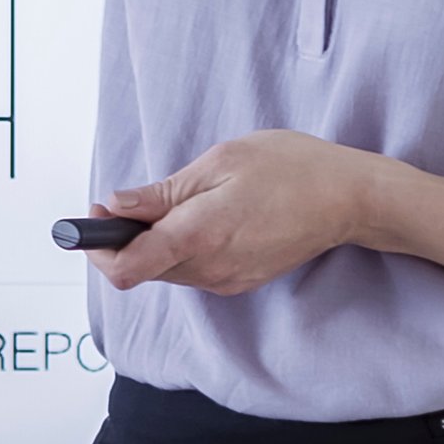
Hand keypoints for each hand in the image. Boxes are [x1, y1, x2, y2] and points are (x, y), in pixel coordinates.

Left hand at [86, 129, 392, 295]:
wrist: (350, 199)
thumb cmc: (290, 168)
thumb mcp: (221, 162)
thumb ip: (164, 192)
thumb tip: (116, 206)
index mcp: (199, 234)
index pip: (126, 268)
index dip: (97, 246)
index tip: (92, 217)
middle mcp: (210, 268)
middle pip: (141, 270)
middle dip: (122, 240)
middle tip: (128, 201)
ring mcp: (227, 280)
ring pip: (166, 271)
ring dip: (152, 244)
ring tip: (173, 203)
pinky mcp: (239, 281)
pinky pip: (192, 271)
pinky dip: (180, 249)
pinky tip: (200, 218)